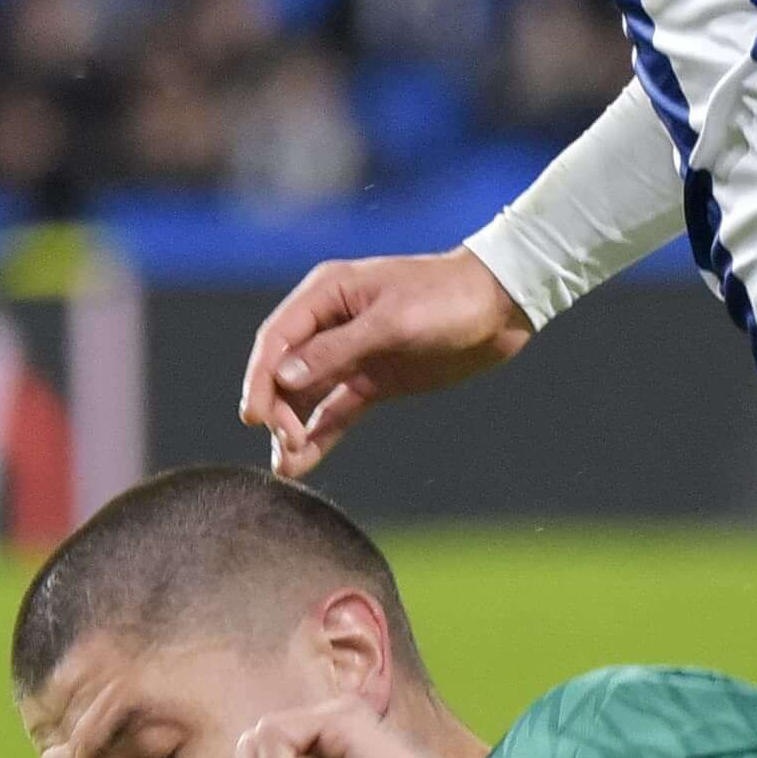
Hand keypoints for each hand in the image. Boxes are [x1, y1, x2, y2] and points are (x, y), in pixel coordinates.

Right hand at [238, 251, 531, 481]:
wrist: (502, 308)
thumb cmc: (448, 298)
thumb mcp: (393, 321)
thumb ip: (338, 349)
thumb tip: (285, 377)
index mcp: (328, 294)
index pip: (277, 339)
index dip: (260, 378)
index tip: (254, 416)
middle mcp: (331, 323)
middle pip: (285, 370)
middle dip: (278, 407)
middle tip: (285, 441)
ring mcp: (351, 354)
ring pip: (307, 395)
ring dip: (293, 426)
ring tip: (285, 463)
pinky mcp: (373, 380)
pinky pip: (335, 410)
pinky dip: (319, 434)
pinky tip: (301, 462)